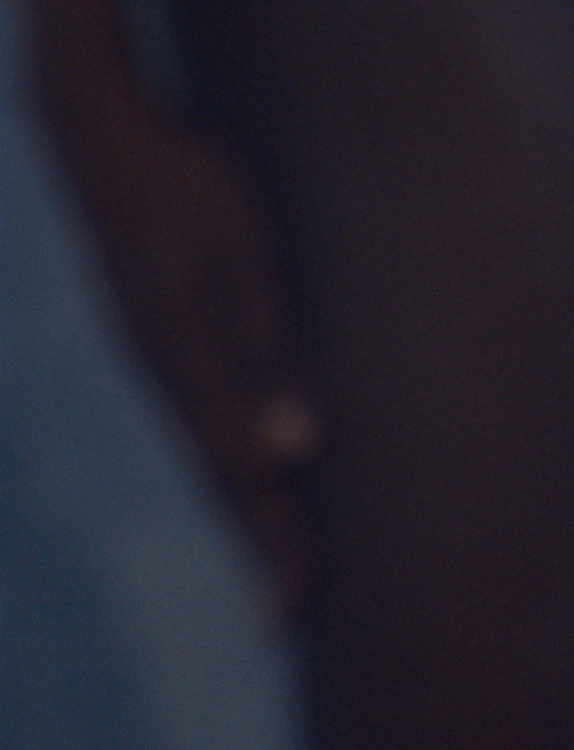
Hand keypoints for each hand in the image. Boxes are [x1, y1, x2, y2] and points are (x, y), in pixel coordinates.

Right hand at [34, 67, 316, 613]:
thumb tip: (297, 449)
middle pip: (224, 475)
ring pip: (207, 449)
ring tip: (278, 562)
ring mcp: (154, 351)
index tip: (294, 613)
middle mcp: (165, 370)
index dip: (274, 543)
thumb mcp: (243, 252)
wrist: (99, 130)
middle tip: (290, 620)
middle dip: (262, 543)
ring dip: (248, 507)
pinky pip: (198, 412)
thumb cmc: (192, 178)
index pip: (245, 475)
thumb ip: (267, 346)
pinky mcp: (157, 332)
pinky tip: (250, 471)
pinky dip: (228, 456)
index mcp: (188, 365)